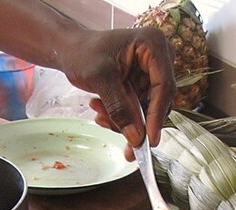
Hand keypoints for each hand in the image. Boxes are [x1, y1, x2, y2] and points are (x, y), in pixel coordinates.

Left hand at [60, 27, 175, 155]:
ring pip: (147, 110)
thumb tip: (136, 137)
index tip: (149, 140)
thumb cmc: (84, 53)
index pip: (163, 86)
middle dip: (137, 121)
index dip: (157, 116)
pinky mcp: (142, 86)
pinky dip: (120, 117)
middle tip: (120, 137)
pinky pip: (138, 111)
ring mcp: (151, 74)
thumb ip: (119, 108)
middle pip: (158, 101)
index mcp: (153, 45)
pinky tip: (101, 111)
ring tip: (99, 112)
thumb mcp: (100, 79)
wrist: (72, 51)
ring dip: (123, 119)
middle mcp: (158, 58)